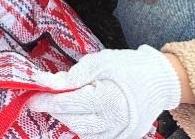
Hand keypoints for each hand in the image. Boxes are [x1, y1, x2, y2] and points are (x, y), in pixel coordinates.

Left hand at [28, 46, 180, 138]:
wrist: (161, 80)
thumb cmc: (130, 66)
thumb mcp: (99, 62)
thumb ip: (73, 75)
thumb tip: (48, 83)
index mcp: (107, 99)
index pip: (68, 105)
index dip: (47, 102)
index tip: (33, 99)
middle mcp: (114, 121)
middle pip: (74, 122)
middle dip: (57, 111)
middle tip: (48, 99)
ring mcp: (120, 133)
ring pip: (84, 134)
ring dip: (70, 120)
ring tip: (67, 105)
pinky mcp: (124, 137)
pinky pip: (97, 137)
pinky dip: (85, 128)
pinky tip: (82, 115)